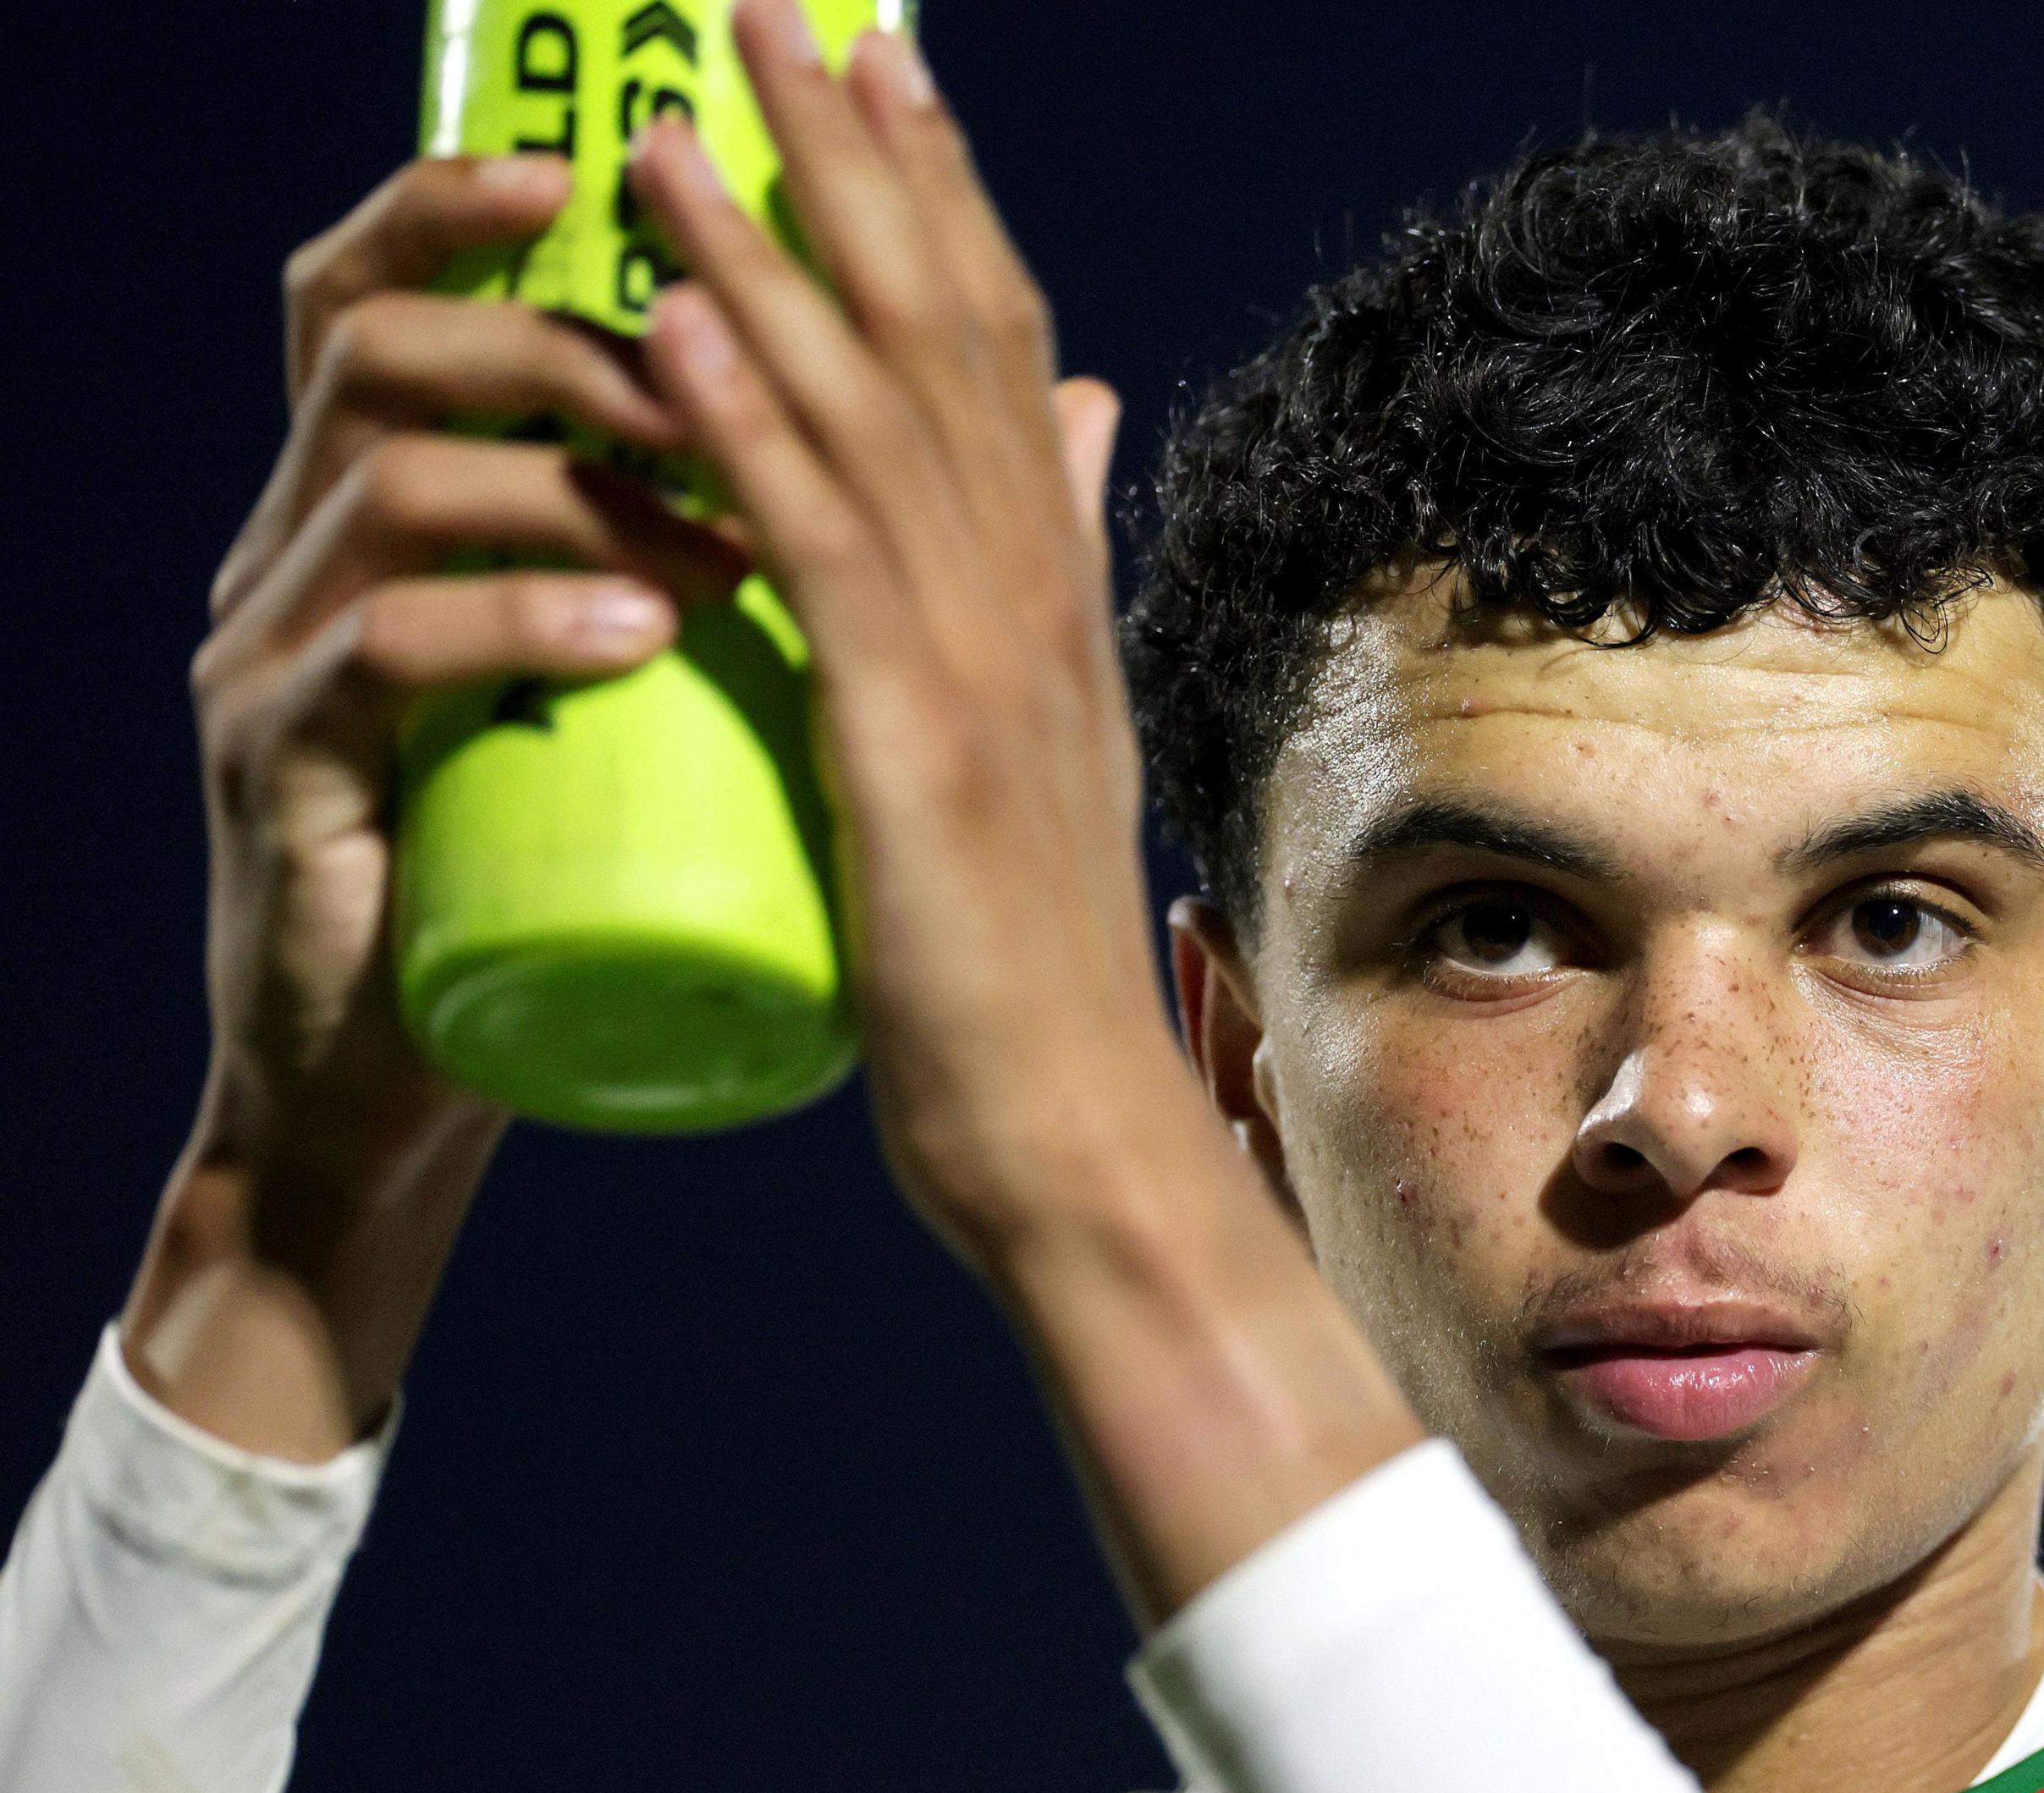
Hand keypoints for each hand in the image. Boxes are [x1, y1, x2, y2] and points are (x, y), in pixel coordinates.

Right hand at [128, 154, 745, 1459]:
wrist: (426, 1076)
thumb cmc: (565, 866)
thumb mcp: (655, 681)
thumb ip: (753, 538)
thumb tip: (944, 410)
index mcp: (389, 505)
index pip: (398, 295)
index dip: (473, 205)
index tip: (611, 156)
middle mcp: (303, 548)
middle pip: (372, 343)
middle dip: (555, 330)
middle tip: (708, 359)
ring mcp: (271, 654)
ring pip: (385, 479)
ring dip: (570, 480)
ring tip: (722, 530)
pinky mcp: (279, 774)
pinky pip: (379, 652)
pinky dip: (517, 625)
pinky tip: (638, 637)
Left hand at [624, 10, 1174, 1254]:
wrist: (1074, 1134)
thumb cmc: (1037, 966)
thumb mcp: (1052, 738)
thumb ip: (1050, 570)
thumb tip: (1071, 421)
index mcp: (1052, 592)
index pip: (998, 351)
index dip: (942, 196)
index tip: (886, 69)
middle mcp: (1029, 596)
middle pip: (943, 332)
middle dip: (854, 160)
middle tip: (781, 12)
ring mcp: (978, 664)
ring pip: (871, 414)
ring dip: (772, 252)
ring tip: (674, 122)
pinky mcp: (906, 742)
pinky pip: (814, 552)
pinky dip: (748, 426)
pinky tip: (678, 326)